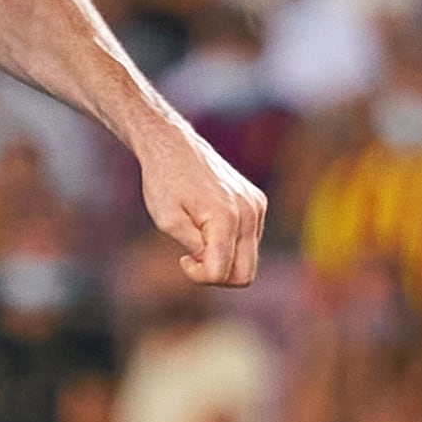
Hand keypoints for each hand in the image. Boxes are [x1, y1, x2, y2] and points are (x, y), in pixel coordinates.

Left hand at [143, 119, 267, 286]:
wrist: (174, 144)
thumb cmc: (164, 180)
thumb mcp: (167, 220)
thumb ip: (193, 247)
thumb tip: (212, 264)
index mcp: (226, 218)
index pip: (221, 273)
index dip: (198, 276)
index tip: (183, 259)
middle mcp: (249, 213)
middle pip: (245, 274)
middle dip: (217, 275)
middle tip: (193, 259)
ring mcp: (256, 206)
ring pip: (249, 259)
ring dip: (224, 258)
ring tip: (199, 239)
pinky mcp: (257, 202)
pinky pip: (251, 240)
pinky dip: (231, 243)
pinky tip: (209, 226)